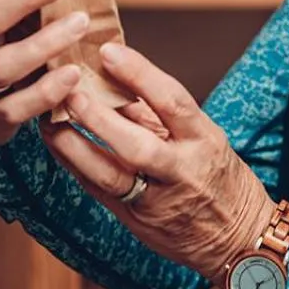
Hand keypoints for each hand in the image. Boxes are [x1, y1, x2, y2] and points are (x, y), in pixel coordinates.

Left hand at [38, 43, 275, 281]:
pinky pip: (100, 192)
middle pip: (137, 145)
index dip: (139, 74)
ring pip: (111, 175)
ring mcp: (158, 200)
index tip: (108, 51)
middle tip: (70, 92)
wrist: (238, 237)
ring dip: (76, 148)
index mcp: (204, 139)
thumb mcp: (203, 137)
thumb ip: (159, 113)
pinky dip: (76, 167)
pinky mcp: (138, 220)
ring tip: (50, 122)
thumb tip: (116, 78)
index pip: (172, 101)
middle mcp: (182, 170)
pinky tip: (57, 146)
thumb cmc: (219, 176)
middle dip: (99, 118)